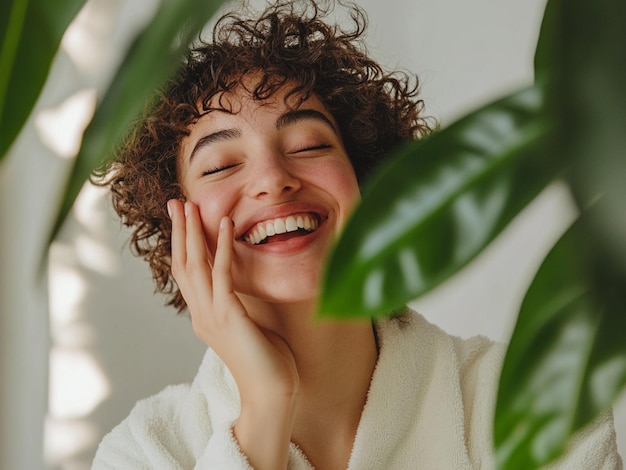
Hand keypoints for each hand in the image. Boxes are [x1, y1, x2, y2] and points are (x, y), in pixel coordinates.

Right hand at [168, 200, 296, 468]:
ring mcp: (212, 315)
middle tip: (175, 202)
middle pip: (183, 264)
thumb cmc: (265, 360)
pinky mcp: (230, 316)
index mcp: (203, 316)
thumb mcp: (245, 325)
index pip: (186, 273)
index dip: (182, 244)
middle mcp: (201, 314)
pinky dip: (223, 246)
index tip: (182, 218)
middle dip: (179, 231)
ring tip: (191, 206)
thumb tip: (237, 284)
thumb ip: (236, 304)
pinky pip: (223, 274)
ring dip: (193, 232)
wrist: (271, 392)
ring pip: (195, 265)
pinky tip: (225, 224)